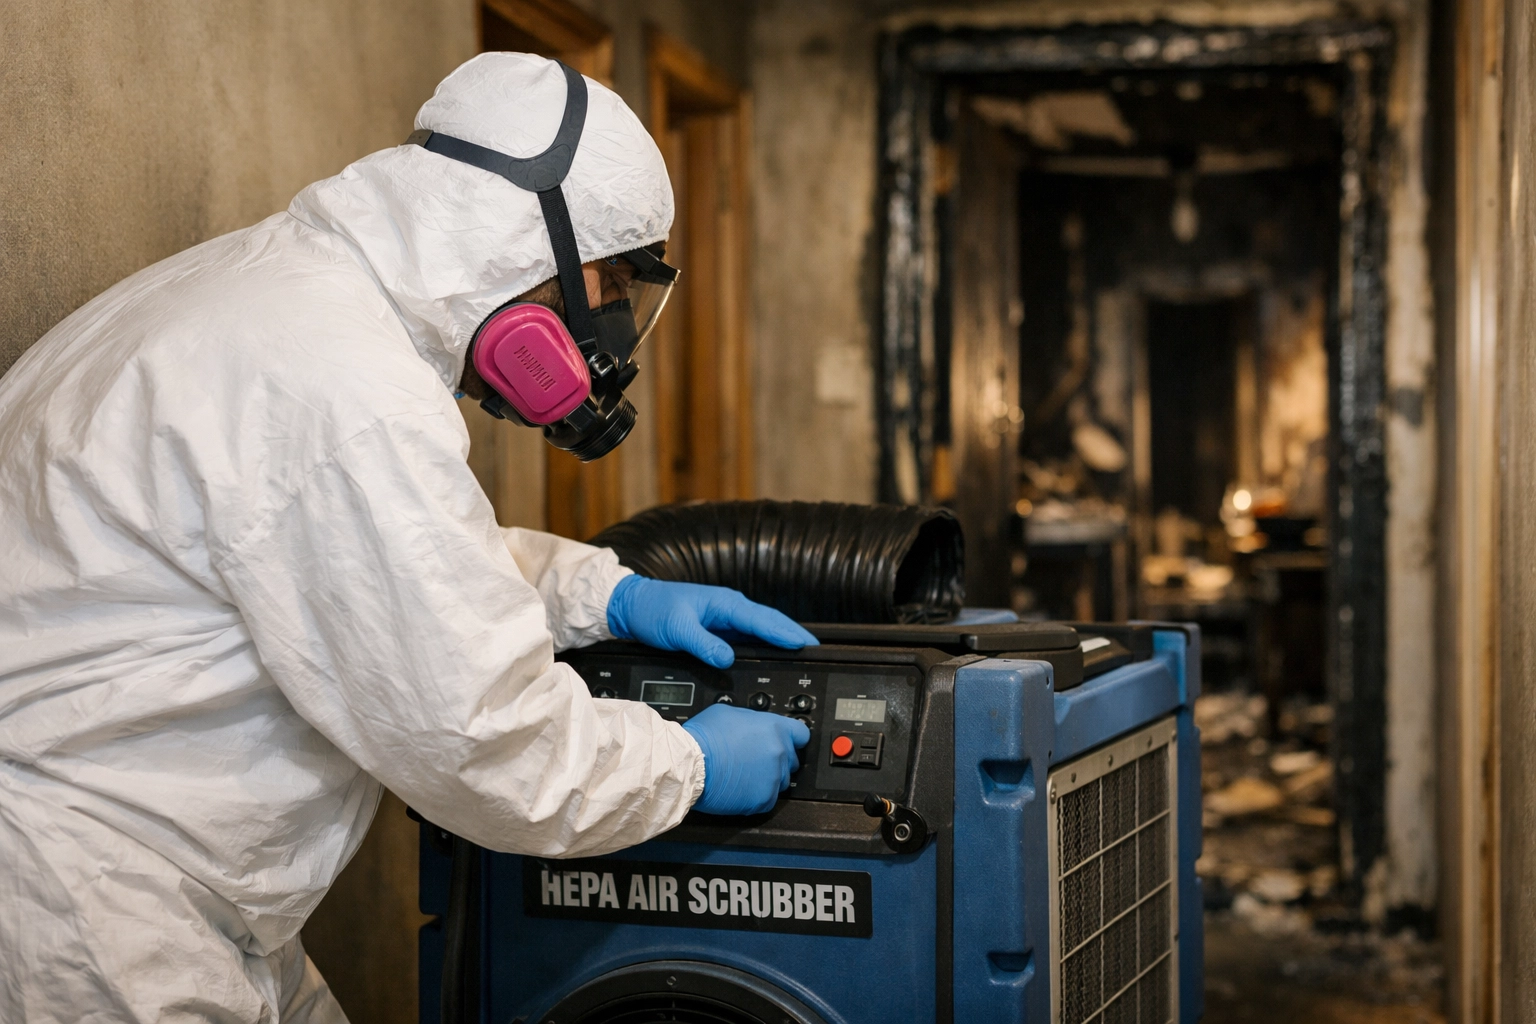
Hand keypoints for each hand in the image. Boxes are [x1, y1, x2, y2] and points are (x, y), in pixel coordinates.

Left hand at [605, 576, 817, 668]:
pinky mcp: (717, 626)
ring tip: (802, 649)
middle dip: (792, 633)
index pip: (762, 620)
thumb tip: (727, 659)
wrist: (631, 605)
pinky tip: (770, 651)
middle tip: (815, 646)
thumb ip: (703, 644)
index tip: (806, 643)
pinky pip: (747, 634)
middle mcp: (728, 607)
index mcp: (724, 603)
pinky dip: (763, 641)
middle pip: (768, 621)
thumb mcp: (676, 629)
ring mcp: (724, 616)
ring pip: (760, 627)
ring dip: (780, 636)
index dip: (785, 633)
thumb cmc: (653, 610)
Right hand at [681, 704, 810, 814]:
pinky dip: (757, 796)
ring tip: (745, 775)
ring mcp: (773, 777)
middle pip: (791, 759)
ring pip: (781, 781)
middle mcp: (779, 752)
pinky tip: (741, 788)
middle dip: (777, 759)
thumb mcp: (730, 713)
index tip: (787, 743)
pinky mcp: (764, 799)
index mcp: (774, 728)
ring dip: (768, 778)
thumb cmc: (704, 737)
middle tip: (756, 760)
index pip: (801, 734)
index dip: (792, 738)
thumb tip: (755, 727)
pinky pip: (768, 799)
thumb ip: (752, 721)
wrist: (690, 764)